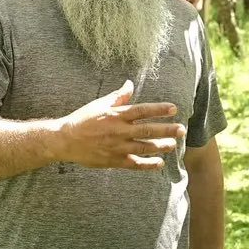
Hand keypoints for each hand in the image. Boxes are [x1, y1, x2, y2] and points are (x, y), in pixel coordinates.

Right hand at [54, 81, 185, 170]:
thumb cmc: (83, 120)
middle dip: (166, 130)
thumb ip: (118, 96)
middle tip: (181, 130)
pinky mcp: (114, 161)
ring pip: (144, 147)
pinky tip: (159, 163)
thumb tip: (130, 84)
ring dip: (160, 147)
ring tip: (173, 145)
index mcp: (116, 115)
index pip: (142, 110)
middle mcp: (119, 131)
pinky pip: (134, 163)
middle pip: (148, 130)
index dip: (159, 109)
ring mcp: (117, 147)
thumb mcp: (100, 104)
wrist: (66, 140)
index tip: (174, 109)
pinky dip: (147, 164)